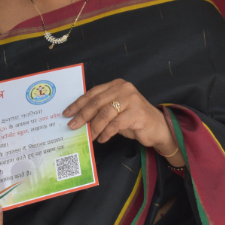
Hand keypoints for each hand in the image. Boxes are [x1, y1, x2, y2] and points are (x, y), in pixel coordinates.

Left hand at [62, 79, 183, 165]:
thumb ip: (100, 110)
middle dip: (82, 115)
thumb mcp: (115, 112)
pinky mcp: (137, 113)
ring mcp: (131, 100)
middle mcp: (124, 89)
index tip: (66, 113)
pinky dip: (106, 133)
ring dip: (94, 127)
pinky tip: (102, 139)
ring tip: (89, 136)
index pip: (92, 93)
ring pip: (105, 114)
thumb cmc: (133, 120)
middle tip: (72, 126)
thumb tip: (78, 119)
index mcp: (116, 85)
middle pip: (96, 102)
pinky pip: (115, 124)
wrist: (158, 128)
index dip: (78, 103)